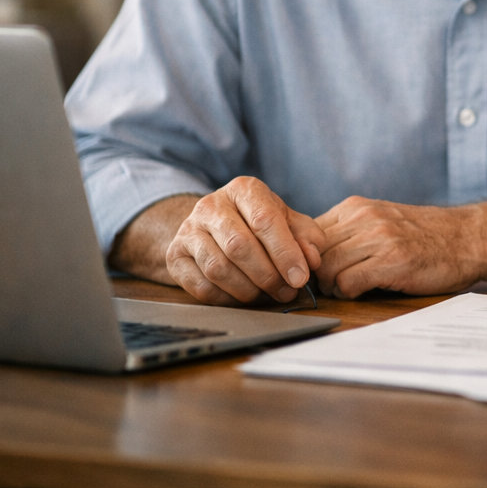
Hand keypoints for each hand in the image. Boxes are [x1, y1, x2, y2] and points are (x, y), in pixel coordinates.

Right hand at [164, 176, 324, 305]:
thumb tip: (312, 259)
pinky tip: (242, 297)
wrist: (214, 226)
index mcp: (244, 189)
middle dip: (268, 275)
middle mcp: (211, 205)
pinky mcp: (175, 256)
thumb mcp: (287, 220)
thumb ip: (306, 236)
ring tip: (267, 295)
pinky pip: (201, 286)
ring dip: (248, 289)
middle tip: (287, 292)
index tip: (300, 277)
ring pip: (218, 268)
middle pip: (239, 246)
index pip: (264, 220)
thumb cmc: (258, 222)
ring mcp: (188, 230)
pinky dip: (227, 298)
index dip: (285, 252)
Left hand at [314, 197, 478, 297]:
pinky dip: (350, 293)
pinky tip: (364, 291)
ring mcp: (379, 237)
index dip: (309, 258)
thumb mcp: (382, 220)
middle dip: (318, 275)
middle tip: (333, 286)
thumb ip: (349, 230)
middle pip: (314, 254)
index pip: (308, 234)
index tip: (319, 271)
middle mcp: (365, 218)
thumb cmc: (426, 236)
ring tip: (350, 288)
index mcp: (357, 207)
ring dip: (333, 286)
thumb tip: (310, 255)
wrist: (469, 238)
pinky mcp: (392, 261)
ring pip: (327, 270)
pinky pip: (348, 283)